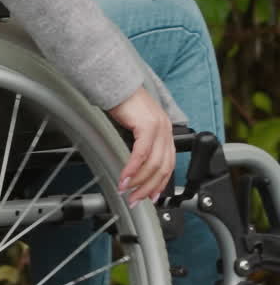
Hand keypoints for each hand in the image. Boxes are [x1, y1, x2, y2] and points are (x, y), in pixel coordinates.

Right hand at [107, 87, 175, 205]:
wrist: (116, 85)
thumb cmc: (124, 105)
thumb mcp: (136, 128)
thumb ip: (141, 146)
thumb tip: (134, 169)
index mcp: (165, 132)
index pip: (168, 165)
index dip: (160, 184)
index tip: (150, 197)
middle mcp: (166, 130)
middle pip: (162, 168)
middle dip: (148, 188)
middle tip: (135, 199)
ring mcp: (159, 127)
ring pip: (153, 164)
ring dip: (138, 182)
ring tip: (126, 191)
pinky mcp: (147, 125)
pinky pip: (141, 154)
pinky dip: (132, 169)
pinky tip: (123, 177)